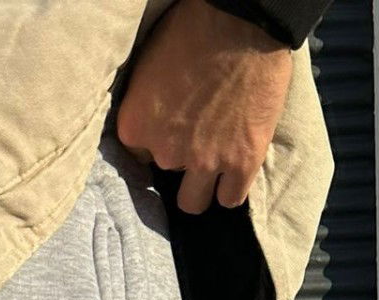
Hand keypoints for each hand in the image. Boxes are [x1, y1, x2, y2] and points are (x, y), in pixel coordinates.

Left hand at [114, 0, 293, 213]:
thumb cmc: (193, 28)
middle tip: (198, 133)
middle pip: (167, 173)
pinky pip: (230, 198)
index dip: (157, 142)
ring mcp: (204, 161)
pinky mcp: (242, 162)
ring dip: (201, 185)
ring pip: (193, 201)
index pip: (138, 156)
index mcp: (135, 127)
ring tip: (214, 161)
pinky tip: (234, 170)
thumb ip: (145, 106)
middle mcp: (165, 152)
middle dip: (180, 157)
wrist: (243, 18)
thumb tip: (149, 124)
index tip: (171, 128)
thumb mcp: (148, 65)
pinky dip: (231, 187)